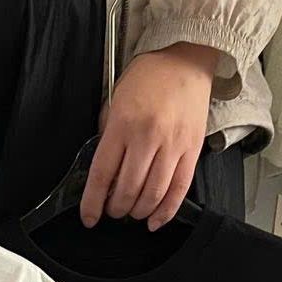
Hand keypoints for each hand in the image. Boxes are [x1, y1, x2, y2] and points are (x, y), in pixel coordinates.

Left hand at [81, 43, 217, 230]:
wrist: (186, 60)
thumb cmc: (149, 78)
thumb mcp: (116, 101)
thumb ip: (108, 135)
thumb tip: (104, 172)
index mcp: (123, 124)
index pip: (103, 174)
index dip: (93, 202)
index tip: (89, 217)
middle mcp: (148, 136)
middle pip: (127, 190)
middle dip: (116, 209)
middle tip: (113, 210)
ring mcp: (172, 145)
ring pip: (152, 195)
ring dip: (138, 212)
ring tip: (131, 212)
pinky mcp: (192, 150)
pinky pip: (178, 191)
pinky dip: (165, 212)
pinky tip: (154, 221)